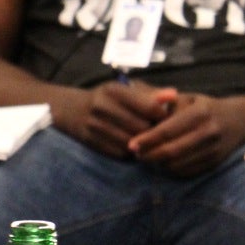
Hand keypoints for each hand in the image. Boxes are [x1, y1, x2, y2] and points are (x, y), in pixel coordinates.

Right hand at [55, 80, 172, 158]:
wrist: (71, 111)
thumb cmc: (107, 98)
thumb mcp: (125, 90)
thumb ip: (150, 94)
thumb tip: (173, 96)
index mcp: (113, 90)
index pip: (150, 107)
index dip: (163, 115)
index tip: (164, 117)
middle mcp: (102, 107)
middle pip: (143, 128)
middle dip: (153, 132)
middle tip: (157, 132)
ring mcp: (95, 126)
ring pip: (133, 143)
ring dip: (143, 144)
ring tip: (146, 139)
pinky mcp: (93, 143)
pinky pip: (122, 154)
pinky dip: (130, 153)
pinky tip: (132, 147)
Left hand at [129, 93, 244, 177]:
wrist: (237, 120)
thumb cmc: (202, 107)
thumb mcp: (185, 99)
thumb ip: (163, 104)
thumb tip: (138, 111)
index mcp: (199, 113)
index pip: (167, 131)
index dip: (147, 140)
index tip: (131, 144)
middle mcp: (209, 132)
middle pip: (172, 151)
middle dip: (149, 155)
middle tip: (136, 153)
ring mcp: (214, 150)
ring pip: (178, 164)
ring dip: (158, 164)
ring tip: (147, 157)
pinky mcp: (215, 163)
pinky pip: (187, 172)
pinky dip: (171, 170)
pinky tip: (163, 162)